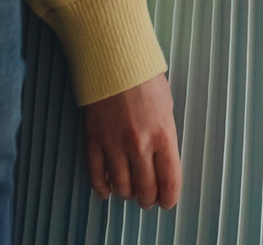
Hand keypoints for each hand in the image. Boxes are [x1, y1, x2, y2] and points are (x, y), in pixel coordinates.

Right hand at [83, 75, 181, 208]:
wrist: (114, 59)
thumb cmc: (144, 78)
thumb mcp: (166, 107)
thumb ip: (165, 136)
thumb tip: (162, 161)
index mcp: (163, 135)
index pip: (169, 181)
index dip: (169, 198)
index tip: (167, 202)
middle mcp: (139, 145)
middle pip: (145, 190)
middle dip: (148, 199)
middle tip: (148, 198)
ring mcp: (114, 144)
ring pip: (121, 187)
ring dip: (127, 194)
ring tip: (130, 191)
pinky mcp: (93, 141)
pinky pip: (96, 175)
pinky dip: (102, 188)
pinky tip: (107, 190)